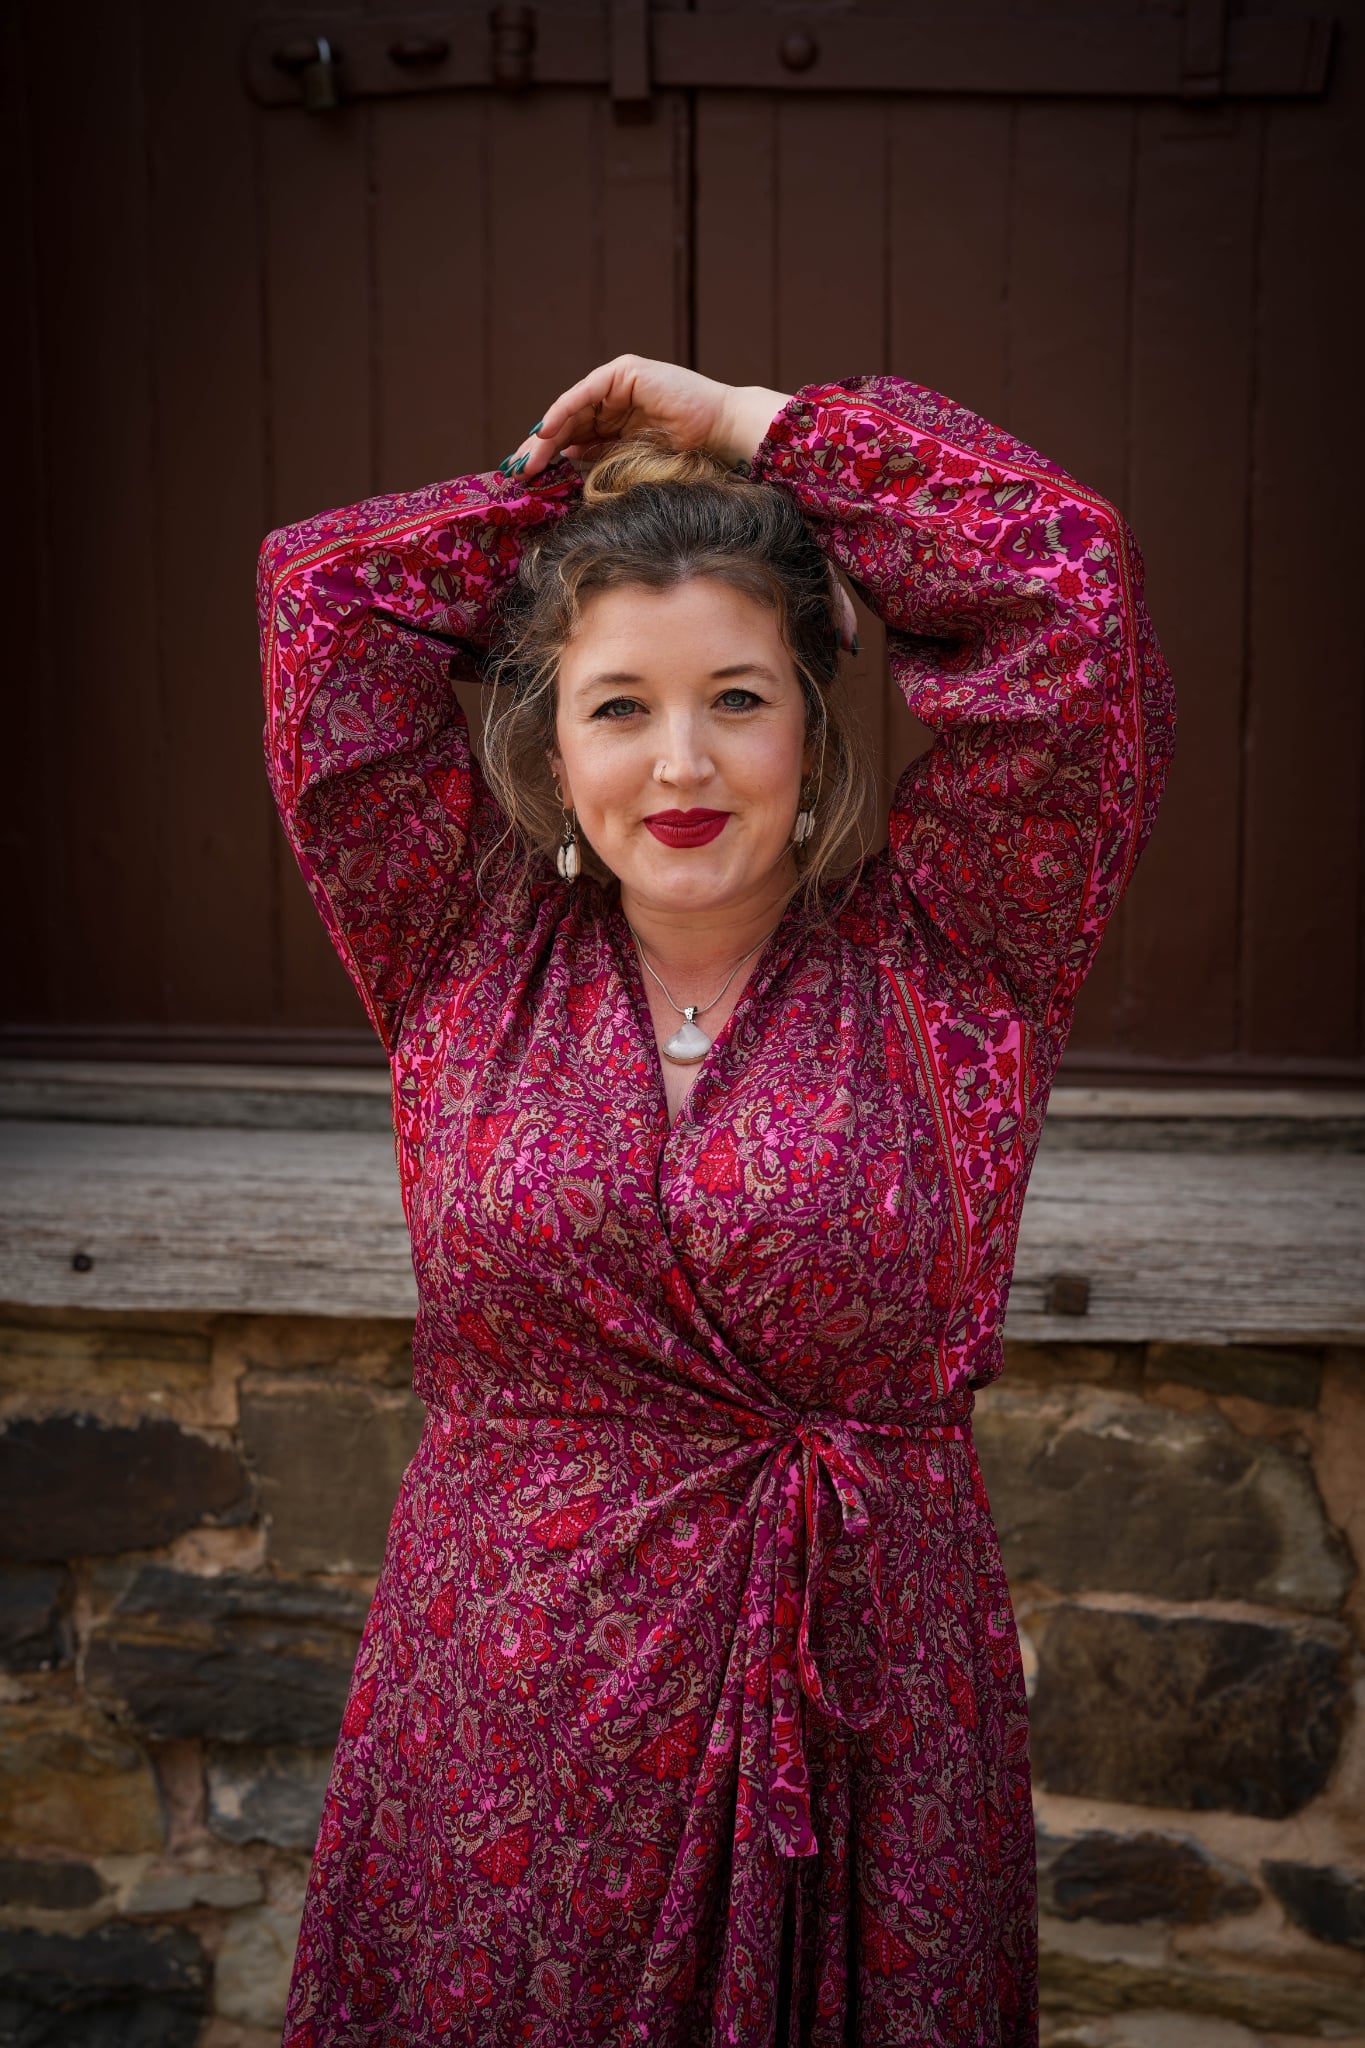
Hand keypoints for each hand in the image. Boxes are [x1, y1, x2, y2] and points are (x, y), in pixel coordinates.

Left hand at [499, 355, 790, 479]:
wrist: (720, 433)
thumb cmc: (688, 452)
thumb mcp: (633, 459)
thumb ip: (602, 457)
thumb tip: (567, 461)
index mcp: (615, 421)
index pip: (574, 437)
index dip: (549, 456)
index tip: (526, 478)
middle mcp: (613, 398)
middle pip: (567, 423)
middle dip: (540, 448)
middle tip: (516, 471)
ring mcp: (617, 383)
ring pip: (571, 410)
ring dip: (545, 435)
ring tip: (527, 459)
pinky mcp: (624, 373)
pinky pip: (585, 394)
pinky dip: (564, 411)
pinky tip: (547, 431)